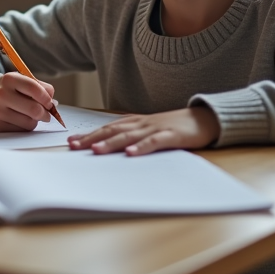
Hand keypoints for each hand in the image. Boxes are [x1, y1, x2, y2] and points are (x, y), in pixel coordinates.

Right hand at [0, 73, 55, 131]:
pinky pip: (20, 130)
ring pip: (29, 123)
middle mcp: (1, 94)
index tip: (50, 103)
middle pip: (34, 109)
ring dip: (34, 121)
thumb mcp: (20, 81)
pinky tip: (16, 120)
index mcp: (9, 79)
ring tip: (27, 115)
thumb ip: (40, 87)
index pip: (34, 89)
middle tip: (46, 114)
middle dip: (45, 114)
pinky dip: (23, 127)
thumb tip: (54, 103)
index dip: (47, 98)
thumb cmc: (8, 89)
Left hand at [68, 106, 219, 155]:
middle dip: (92, 138)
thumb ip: (131, 137)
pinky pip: (154, 142)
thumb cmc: (173, 126)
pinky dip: (141, 147)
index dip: (89, 134)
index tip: (71, 142)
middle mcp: (141, 124)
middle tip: (74, 146)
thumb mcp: (149, 130)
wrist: (203, 119)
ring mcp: (155, 128)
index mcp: (134, 122)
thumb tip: (108, 148)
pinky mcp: (171, 135)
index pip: (107, 128)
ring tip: (96, 150)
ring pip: (129, 136)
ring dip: (112, 143)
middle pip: (113, 130)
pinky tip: (131, 154)